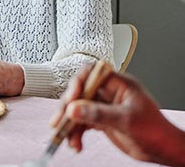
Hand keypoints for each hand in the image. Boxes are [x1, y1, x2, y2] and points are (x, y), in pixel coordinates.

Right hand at [54, 64, 184, 164]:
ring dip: (70, 125)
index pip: (91, 74)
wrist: (163, 149)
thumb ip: (99, 114)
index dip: (78, 83)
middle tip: (60, 121)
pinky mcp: (101, 120)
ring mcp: (104, 106)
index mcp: (118, 84)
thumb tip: (73, 109)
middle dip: (68, 108)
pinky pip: (82, 123)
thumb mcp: (126, 120)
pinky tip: (76, 144)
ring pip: (78, 109)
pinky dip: (76, 134)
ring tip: (68, 139)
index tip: (71, 98)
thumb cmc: (155, 130)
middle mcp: (109, 93)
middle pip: (80, 92)